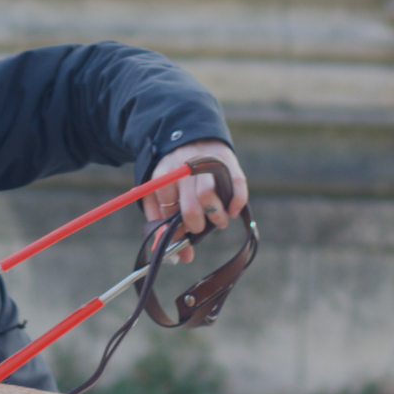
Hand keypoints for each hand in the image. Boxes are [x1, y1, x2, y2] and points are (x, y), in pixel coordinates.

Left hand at [142, 139, 248, 263]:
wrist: (190, 135)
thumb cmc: (172, 175)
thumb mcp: (156, 193)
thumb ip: (160, 223)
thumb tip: (177, 258)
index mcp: (163, 176)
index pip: (168, 209)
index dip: (175, 228)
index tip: (183, 237)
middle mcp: (184, 168)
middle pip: (191, 205)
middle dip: (196, 225)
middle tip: (200, 229)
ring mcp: (206, 162)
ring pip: (210, 194)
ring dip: (216, 215)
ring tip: (218, 222)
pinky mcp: (228, 159)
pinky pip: (237, 183)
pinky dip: (238, 201)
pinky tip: (234, 211)